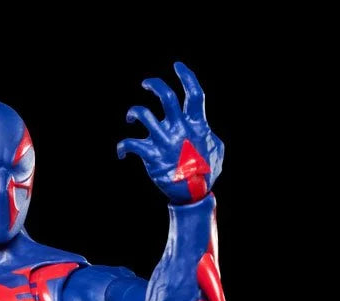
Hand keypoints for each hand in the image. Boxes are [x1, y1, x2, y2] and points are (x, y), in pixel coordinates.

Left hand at [117, 62, 223, 203]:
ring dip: (134, 112)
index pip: (193, 93)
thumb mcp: (217, 148)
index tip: (177, 66)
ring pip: (143, 114)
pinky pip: (130, 144)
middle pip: (166, 97)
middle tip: (146, 84)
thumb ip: (209, 133)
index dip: (186, 75)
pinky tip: (121, 152)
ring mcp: (163, 141)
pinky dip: (122, 147)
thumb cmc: (207, 172)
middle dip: (155, 85)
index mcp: (196, 124)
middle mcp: (179, 128)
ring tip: (132, 116)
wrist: (193, 194)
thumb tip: (205, 129)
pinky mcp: (150, 155)